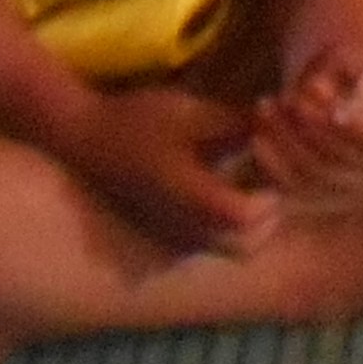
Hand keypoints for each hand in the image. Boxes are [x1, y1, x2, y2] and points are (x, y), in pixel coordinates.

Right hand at [72, 84, 279, 254]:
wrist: (87, 141)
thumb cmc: (137, 122)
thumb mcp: (188, 113)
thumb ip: (234, 123)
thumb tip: (276, 123)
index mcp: (189, 199)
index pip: (246, 217)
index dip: (269, 194)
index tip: (270, 165)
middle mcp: (184, 230)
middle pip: (246, 245)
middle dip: (269, 215)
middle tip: (269, 179)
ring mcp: (174, 239)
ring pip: (231, 250)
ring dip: (252, 225)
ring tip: (251, 184)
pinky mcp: (167, 239)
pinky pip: (212, 246)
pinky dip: (230, 229)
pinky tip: (226, 191)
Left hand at [248, 45, 362, 213]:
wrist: (342, 107)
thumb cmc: (353, 77)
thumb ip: (361, 67)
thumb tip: (329, 85)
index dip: (354, 123)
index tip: (329, 103)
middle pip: (341, 155)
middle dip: (312, 126)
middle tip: (291, 99)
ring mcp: (343, 185)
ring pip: (312, 173)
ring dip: (286, 140)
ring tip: (266, 105)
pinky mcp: (313, 195)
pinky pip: (291, 187)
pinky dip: (273, 165)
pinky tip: (257, 137)